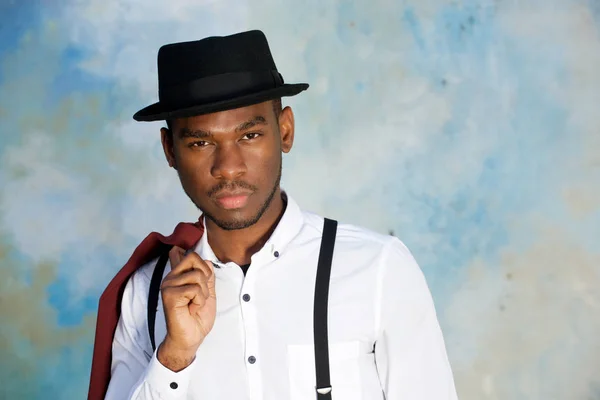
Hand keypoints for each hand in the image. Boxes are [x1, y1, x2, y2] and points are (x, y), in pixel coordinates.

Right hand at [157, 246, 216, 370]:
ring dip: (203, 293)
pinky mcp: (169, 294)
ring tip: (195, 304)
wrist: (191, 337)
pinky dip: (199, 300)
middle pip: (194, 258)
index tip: (180, 251)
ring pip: (197, 275)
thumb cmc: (197, 317)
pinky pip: (194, 288)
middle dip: (205, 277)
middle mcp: (171, 278)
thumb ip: (206, 276)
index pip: (183, 255)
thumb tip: (204, 259)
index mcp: (179, 277)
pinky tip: (191, 309)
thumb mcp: (207, 292)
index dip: (188, 253)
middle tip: (200, 294)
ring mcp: (168, 285)